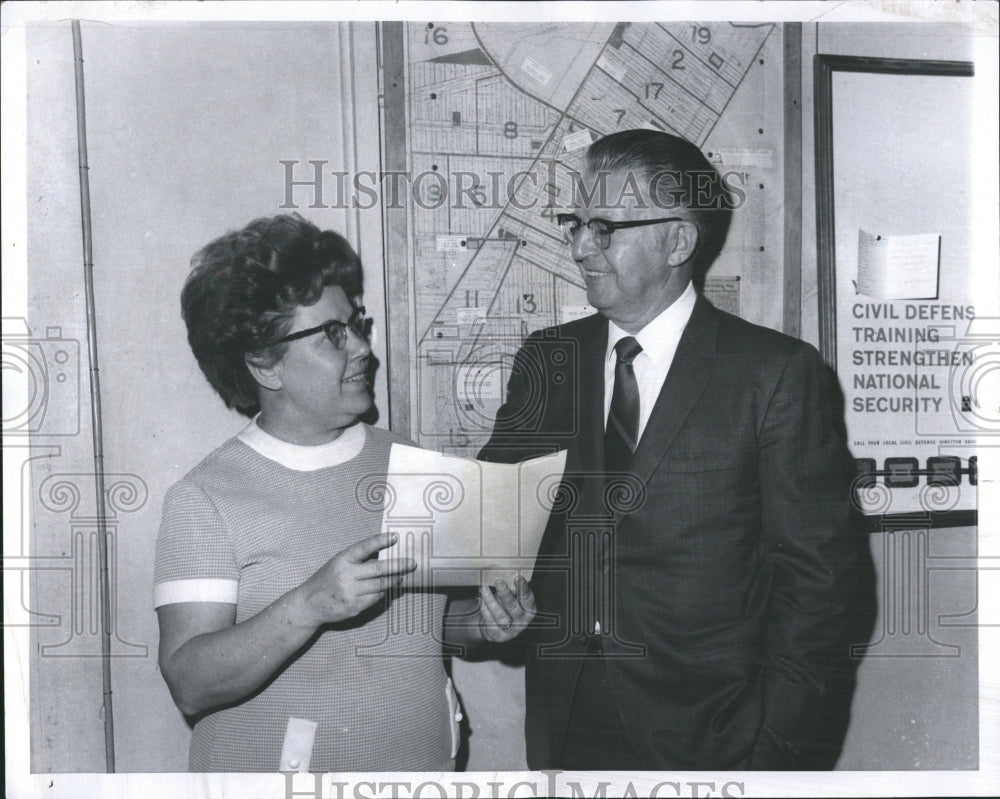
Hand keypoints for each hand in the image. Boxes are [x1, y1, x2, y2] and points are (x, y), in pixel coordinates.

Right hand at [298, 532, 415, 626]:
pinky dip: (382, 592)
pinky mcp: (354, 607)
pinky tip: (385, 588)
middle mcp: (347, 575)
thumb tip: (384, 555)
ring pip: (381, 585)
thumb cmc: (326, 580)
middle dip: (398, 566)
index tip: (395, 536)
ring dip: (394, 580)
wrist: (309, 605)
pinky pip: (375, 598)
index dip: (380, 541)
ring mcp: (351, 593)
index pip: (364, 548)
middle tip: (412, 563)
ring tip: (402, 576)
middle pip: (379, 569)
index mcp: (342, 560)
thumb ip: (357, 560)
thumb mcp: (338, 563)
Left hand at [477, 576, 536, 642]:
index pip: (528, 599)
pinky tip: (481, 599)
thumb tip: (505, 573)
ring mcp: (511, 631)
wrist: (492, 626)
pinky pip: (490, 622)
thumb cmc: (504, 606)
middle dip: (505, 594)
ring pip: (500, 615)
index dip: (523, 588)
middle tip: (498, 581)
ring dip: (491, 600)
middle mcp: (522, 622)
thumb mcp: (511, 598)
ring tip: (483, 588)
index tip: (517, 577)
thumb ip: (511, 589)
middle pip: (514, 607)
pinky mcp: (499, 636)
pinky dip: (485, 610)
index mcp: (529, 610)